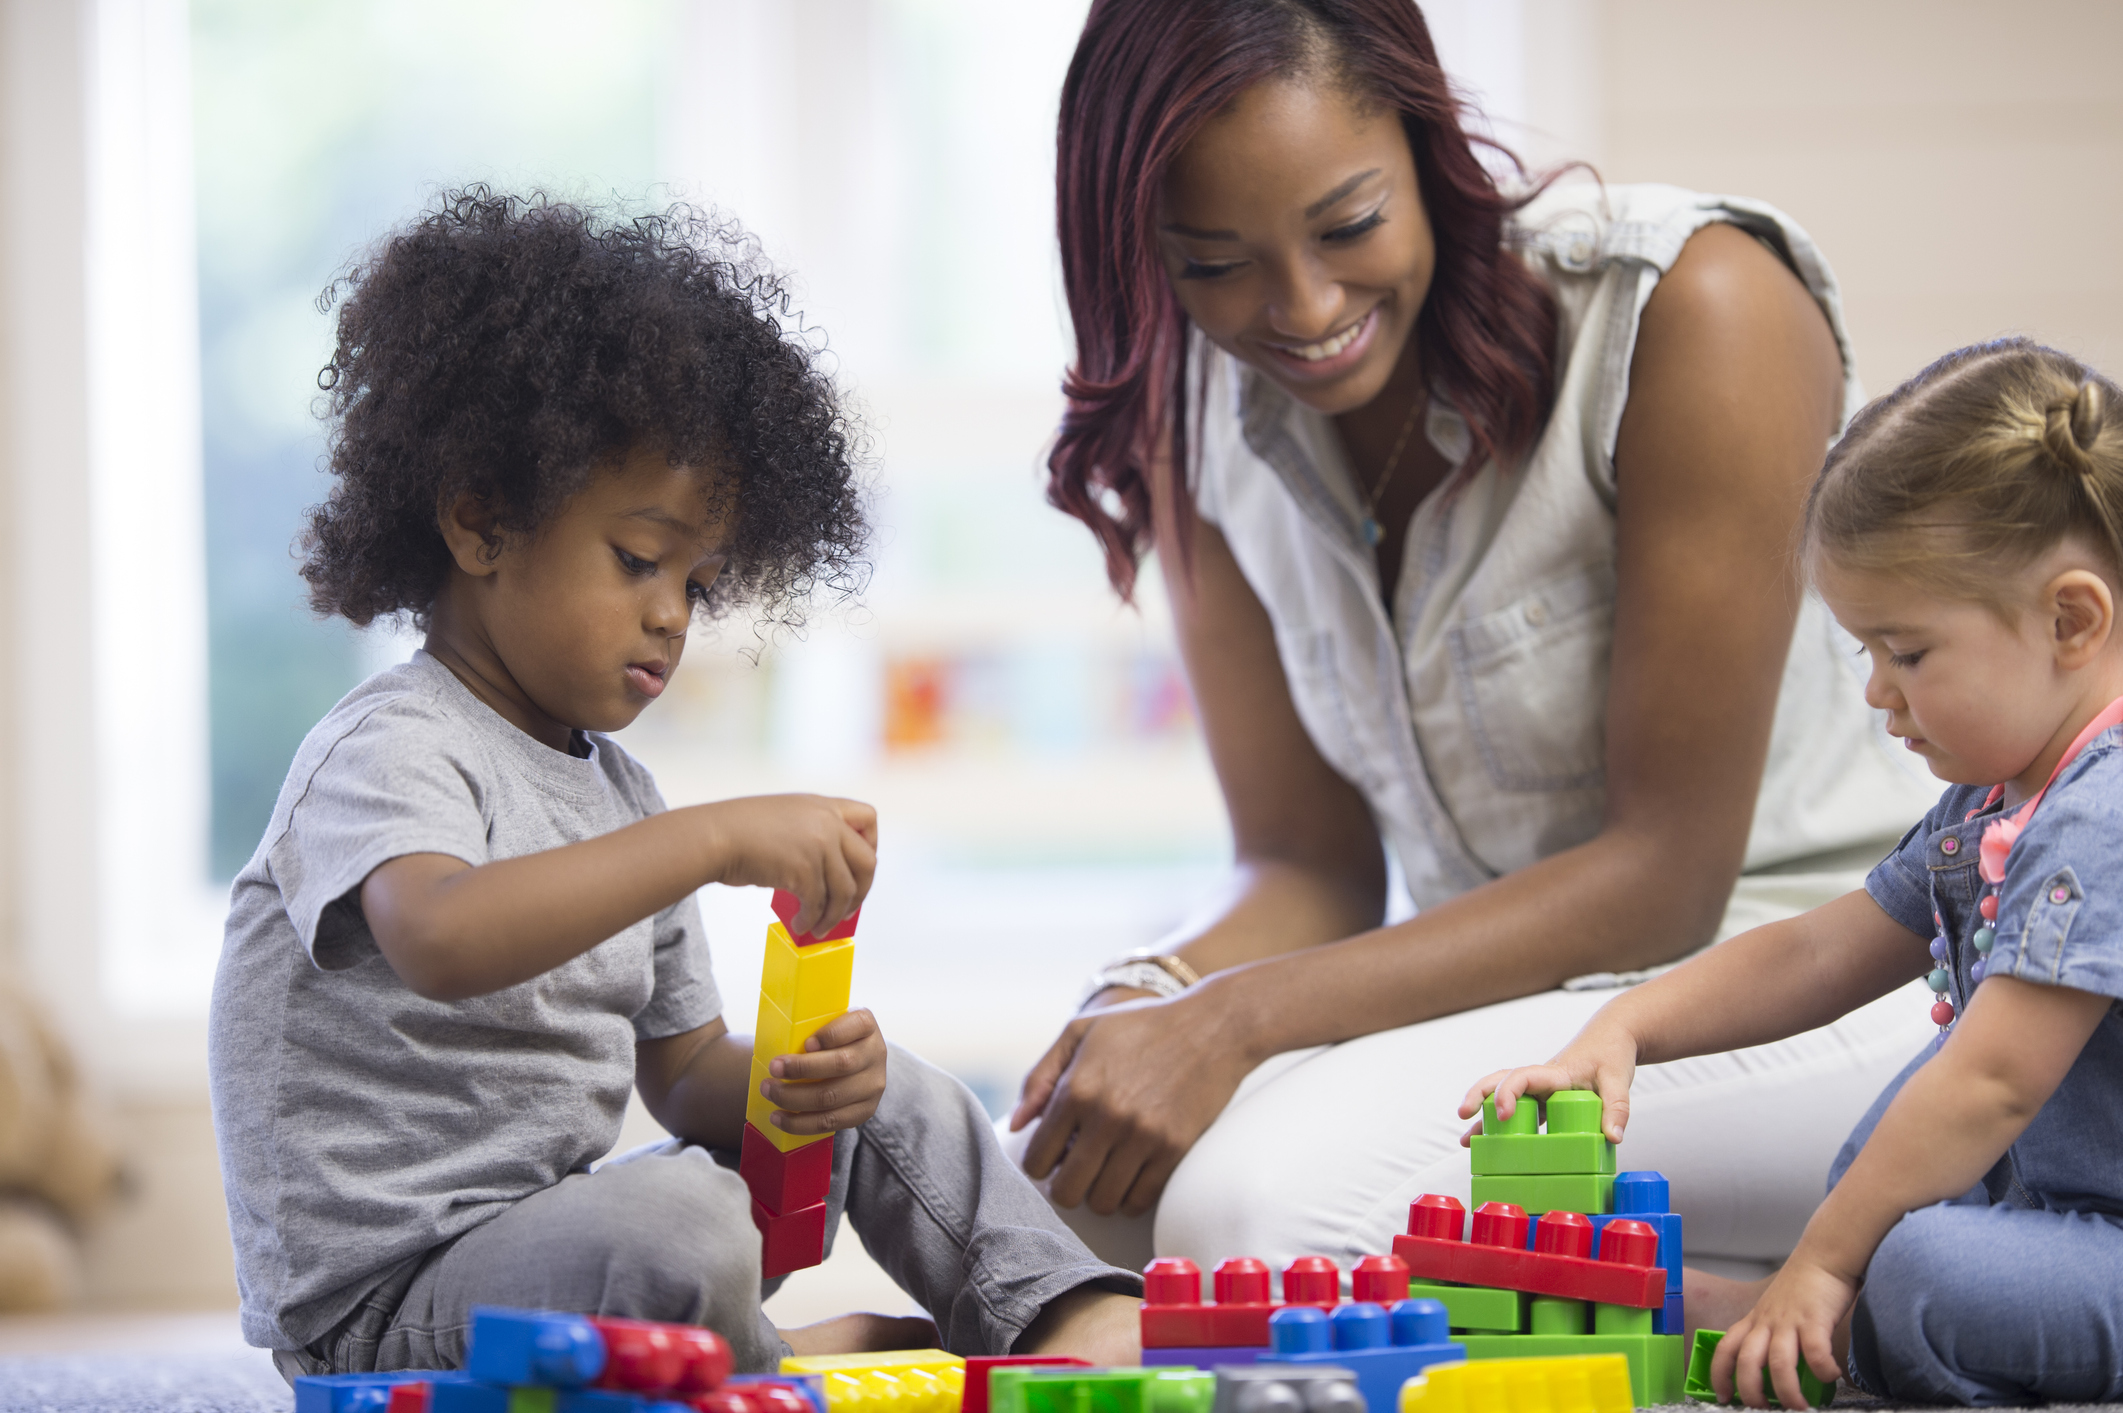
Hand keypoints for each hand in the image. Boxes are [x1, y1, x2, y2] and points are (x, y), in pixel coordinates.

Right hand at [693, 794, 877, 938]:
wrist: (713, 836)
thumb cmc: (738, 831)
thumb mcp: (786, 817)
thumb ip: (811, 833)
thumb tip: (827, 873)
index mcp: (823, 805)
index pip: (868, 818)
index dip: (870, 846)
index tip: (856, 868)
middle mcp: (826, 822)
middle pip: (867, 861)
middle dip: (862, 891)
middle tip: (849, 909)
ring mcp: (818, 845)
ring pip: (845, 890)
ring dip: (835, 915)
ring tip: (821, 927)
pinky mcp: (803, 869)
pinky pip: (819, 904)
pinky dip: (812, 921)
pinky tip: (800, 926)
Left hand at [759, 1008, 887, 1135]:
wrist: (854, 1064)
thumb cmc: (829, 1040)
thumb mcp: (826, 1023)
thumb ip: (809, 1026)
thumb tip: (772, 1040)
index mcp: (866, 1025)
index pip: (857, 1025)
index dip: (831, 1035)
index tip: (806, 1043)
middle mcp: (876, 1053)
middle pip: (841, 1064)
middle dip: (802, 1068)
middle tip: (773, 1068)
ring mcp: (873, 1085)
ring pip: (832, 1097)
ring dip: (794, 1098)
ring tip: (770, 1092)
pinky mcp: (864, 1111)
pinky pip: (831, 1121)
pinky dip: (801, 1123)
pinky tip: (780, 1118)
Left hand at [1007, 989, 1253, 1215]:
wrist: (1213, 1026)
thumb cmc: (1142, 1026)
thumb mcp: (1082, 1032)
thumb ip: (1040, 1076)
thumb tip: (1016, 1124)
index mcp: (1076, 1088)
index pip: (1036, 1160)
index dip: (1040, 1163)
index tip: (1054, 1155)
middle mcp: (1106, 1116)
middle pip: (1066, 1191)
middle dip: (1065, 1186)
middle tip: (1077, 1169)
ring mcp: (1143, 1137)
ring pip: (1102, 1203)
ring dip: (1098, 1193)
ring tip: (1105, 1170)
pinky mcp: (1174, 1150)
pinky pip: (1140, 1201)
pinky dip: (1130, 1196)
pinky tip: (1132, 1173)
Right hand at [1457, 1022, 1638, 1143]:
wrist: (1612, 1035)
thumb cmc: (1612, 1052)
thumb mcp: (1619, 1080)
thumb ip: (1617, 1108)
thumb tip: (1612, 1138)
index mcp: (1555, 1073)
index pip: (1523, 1077)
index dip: (1508, 1093)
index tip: (1503, 1114)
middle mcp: (1542, 1079)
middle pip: (1501, 1080)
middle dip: (1479, 1095)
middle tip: (1464, 1115)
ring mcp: (1541, 1088)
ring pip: (1505, 1096)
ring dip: (1484, 1114)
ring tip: (1466, 1140)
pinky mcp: (1545, 1096)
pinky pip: (1520, 1108)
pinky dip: (1504, 1123)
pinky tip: (1492, 1140)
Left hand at [1710, 1257, 1851, 1409]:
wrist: (1824, 1256)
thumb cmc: (1802, 1287)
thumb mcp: (1774, 1310)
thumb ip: (1770, 1336)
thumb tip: (1774, 1371)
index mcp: (1754, 1321)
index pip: (1725, 1349)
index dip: (1719, 1375)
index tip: (1723, 1397)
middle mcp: (1766, 1322)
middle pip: (1746, 1362)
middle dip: (1750, 1392)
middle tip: (1763, 1409)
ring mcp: (1789, 1320)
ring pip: (1778, 1363)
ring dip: (1788, 1391)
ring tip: (1799, 1407)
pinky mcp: (1814, 1318)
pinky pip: (1815, 1352)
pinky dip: (1823, 1371)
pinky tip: (1831, 1377)